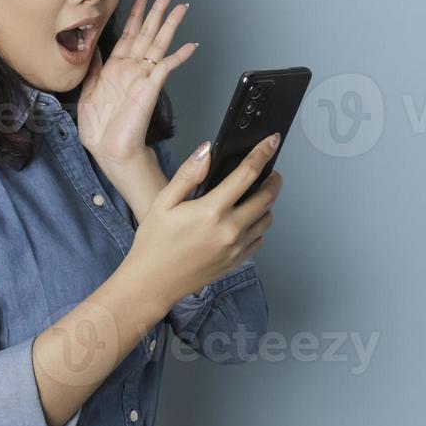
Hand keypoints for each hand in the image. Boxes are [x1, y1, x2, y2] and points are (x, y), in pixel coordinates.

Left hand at [76, 0, 197, 168]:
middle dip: (158, 10)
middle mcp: (132, 68)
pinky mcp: (150, 88)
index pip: (129, 33)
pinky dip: (178, 56)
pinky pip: (166, 67)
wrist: (109, 150)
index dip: (136, 14)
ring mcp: (143, 77)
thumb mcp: (87, 93)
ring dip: (170, 24)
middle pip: (148, 32)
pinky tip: (190, 45)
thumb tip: (93, 49)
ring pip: (159, 43)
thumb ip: (93, 70)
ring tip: (181, 7)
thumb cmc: (100, 130)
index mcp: (116, 68)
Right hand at [124, 132, 283, 308]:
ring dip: (267, 204)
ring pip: (267, 219)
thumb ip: (188, 174)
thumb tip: (206, 151)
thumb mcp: (163, 202)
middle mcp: (229, 230)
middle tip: (270, 172)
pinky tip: (245, 221)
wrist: (152, 282)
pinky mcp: (236, 262)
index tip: (272, 142)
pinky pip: (259, 239)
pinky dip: (258, 226)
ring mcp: (236, 248)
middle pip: (267, 197)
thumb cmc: (154, 243)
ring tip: (256, 196)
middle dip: (272, 180)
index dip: (262, 153)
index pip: (247, 174)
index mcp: (211, 211)